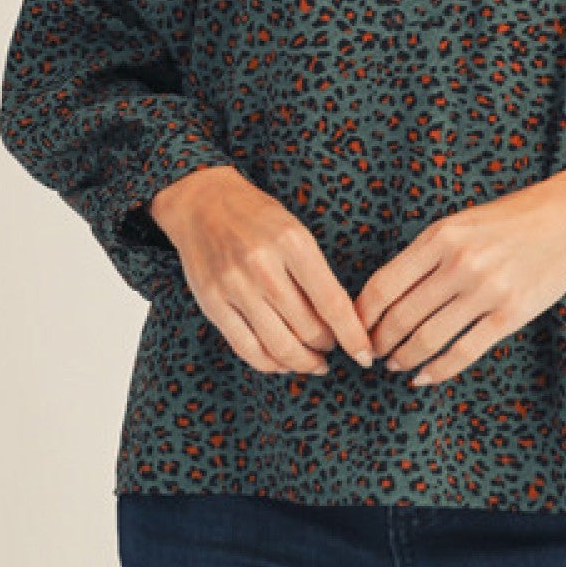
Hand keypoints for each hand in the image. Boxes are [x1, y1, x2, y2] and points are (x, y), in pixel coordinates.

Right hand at [150, 166, 375, 373]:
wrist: (202, 202)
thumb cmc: (257, 217)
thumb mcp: (295, 231)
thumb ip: (316, 273)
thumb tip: (343, 321)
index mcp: (292, 242)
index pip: (332, 302)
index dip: (352, 336)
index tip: (364, 354)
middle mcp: (263, 266)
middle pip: (307, 329)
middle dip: (327, 347)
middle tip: (333, 348)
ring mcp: (234, 286)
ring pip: (278, 345)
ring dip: (302, 362)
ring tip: (314, 363)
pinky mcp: (212, 303)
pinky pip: (246, 348)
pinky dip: (269, 364)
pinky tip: (282, 363)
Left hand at [352, 164, 565, 388]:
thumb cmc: (508, 220)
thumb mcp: (459, 223)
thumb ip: (425, 255)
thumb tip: (384, 297)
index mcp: (440, 236)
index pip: (383, 285)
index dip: (361, 315)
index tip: (352, 329)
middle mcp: (460, 263)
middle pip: (401, 316)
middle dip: (379, 342)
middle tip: (371, 354)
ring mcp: (487, 290)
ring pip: (429, 339)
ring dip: (404, 358)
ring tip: (395, 365)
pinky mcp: (511, 314)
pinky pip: (465, 352)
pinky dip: (438, 371)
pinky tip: (424, 377)